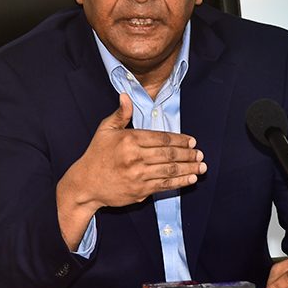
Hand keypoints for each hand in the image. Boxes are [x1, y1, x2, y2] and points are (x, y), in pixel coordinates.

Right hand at [56, 93, 206, 247]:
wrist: (85, 184)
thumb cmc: (96, 155)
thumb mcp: (105, 130)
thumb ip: (120, 114)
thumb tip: (125, 95)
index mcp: (129, 140)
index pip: (161, 138)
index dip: (180, 140)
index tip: (192, 141)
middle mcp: (135, 157)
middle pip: (169, 154)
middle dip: (188, 154)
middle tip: (200, 154)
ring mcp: (138, 175)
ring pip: (170, 170)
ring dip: (188, 168)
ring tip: (201, 167)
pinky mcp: (140, 191)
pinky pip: (164, 185)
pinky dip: (180, 182)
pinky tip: (190, 179)